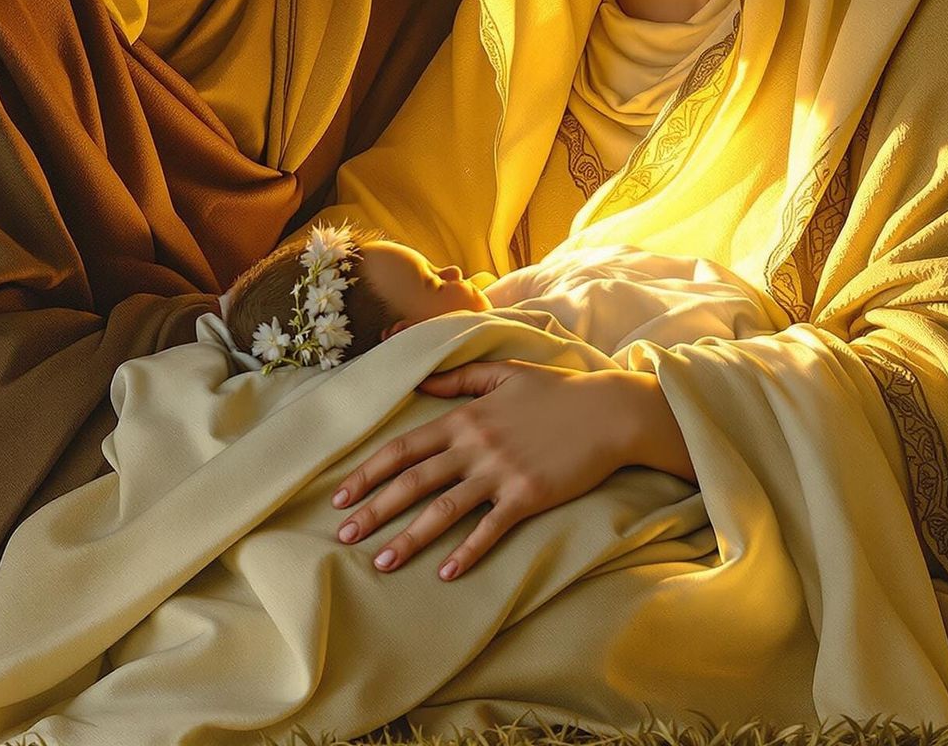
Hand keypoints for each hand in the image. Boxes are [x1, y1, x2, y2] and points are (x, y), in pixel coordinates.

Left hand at [331, 361, 677, 579]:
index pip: (403, 448)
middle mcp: (474, 446)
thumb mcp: (502, 374)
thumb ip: (458, 379)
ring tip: (381, 563)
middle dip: (374, 511)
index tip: (340, 497)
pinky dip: (467, 552)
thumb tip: (420, 383)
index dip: (368, 473)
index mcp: (463, 417)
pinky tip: (446, 573)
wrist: (607, 412)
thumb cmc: (555, 392)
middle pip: (412, 482)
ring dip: (408, 539)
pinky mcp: (527, 496)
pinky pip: (489, 529)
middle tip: (343, 537)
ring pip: (443, 510)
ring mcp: (499, 472)